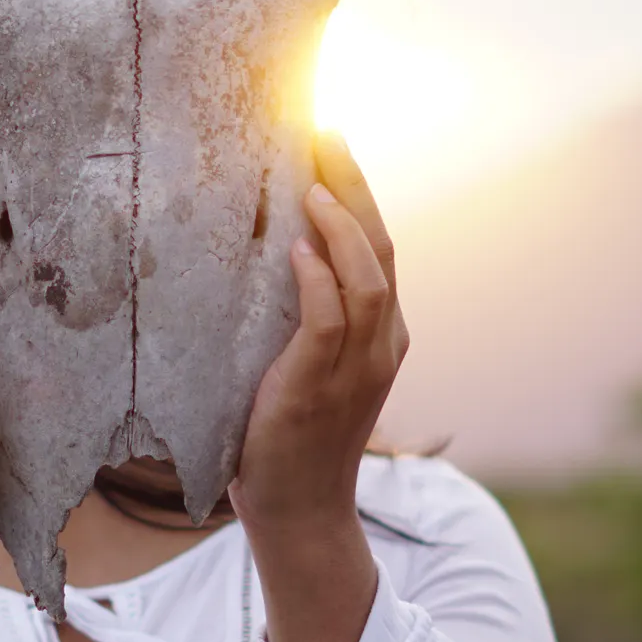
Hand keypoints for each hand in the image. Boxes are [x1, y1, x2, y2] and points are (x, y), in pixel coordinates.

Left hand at [230, 132, 408, 641]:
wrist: (298, 511)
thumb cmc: (286, 437)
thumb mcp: (299, 364)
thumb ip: (297, 314)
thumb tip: (259, 253)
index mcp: (381, 332)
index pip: (378, 247)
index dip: (359, 192)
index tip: (331, 141)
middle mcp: (382, 341)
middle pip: (381, 246)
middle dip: (356, 184)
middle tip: (327, 130)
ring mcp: (359, 365)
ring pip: (367, 275)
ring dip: (342, 222)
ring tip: (312, 178)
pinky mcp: (324, 385)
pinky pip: (332, 319)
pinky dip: (321, 278)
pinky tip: (298, 247)